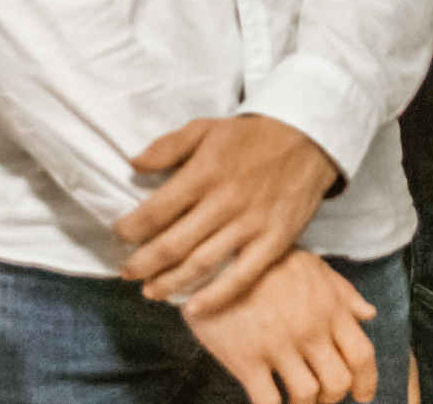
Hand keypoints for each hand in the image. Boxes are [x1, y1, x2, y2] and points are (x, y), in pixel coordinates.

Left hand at [114, 114, 338, 314]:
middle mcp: (225, 202)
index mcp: (204, 173)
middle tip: (128, 271)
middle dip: (142, 264)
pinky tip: (194, 307)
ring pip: (201, 264)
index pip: (154, 212)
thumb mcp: (208, 127)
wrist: (311, 136)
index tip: (121, 235)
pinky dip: (217, 296)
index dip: (130, 230)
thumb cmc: (253, 134)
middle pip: (171, 245)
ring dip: (169, 283)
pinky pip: (243, 275)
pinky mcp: (276, 239)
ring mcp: (251, 223)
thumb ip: (169, 145)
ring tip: (151, 290)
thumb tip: (134, 164)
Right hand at [187, 248, 377, 403]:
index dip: (367, 381)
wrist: (223, 257)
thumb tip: (370, 315)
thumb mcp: (316, 268)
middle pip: (338, 381)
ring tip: (295, 402)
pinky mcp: (246, 359)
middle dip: (334, 398)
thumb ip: (345, 294)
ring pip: (306, 395)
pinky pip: (267, 401)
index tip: (363, 396)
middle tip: (322, 400)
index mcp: (331, 309)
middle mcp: (310, 330)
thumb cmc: (273, 263)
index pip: (362, 354)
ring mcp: (279, 346)